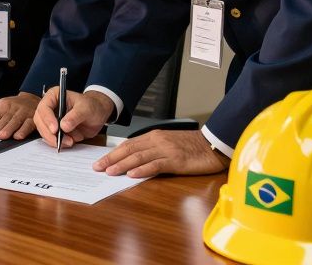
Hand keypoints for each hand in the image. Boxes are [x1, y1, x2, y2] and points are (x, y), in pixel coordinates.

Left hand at [0, 92, 39, 139]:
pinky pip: (29, 124)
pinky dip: (24, 130)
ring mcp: (24, 112)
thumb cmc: (13, 105)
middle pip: (5, 118)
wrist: (32, 99)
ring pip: (16, 120)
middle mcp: (14, 108)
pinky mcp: (34, 118)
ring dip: (9, 128)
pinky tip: (18, 136)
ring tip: (2, 136)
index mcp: (3, 104)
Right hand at [33, 88, 113, 148]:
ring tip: (70, 141)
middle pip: (39, 121)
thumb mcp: (86, 108)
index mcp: (54, 96)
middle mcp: (50, 107)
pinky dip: (59, 143)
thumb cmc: (92, 106)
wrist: (97, 114)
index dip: (47, 119)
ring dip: (54, 139)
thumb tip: (63, 126)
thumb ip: (75, 116)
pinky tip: (69, 142)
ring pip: (44, 131)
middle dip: (48, 132)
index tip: (55, 129)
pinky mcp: (55, 130)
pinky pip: (51, 138)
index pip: (44, 107)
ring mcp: (51, 119)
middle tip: (59, 140)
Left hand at [93, 130, 229, 177]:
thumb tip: (134, 161)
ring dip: (122, 165)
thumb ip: (153, 150)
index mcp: (154, 137)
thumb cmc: (192, 146)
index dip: (113, 153)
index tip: (100, 161)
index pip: (128, 145)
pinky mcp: (176, 160)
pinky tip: (132, 175)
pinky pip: (156, 165)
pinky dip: (142, 170)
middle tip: (97, 167)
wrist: (214, 145)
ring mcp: (166, 150)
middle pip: (129, 150)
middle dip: (111, 159)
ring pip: (139, 157)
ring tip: (109, 171)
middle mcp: (157, 141)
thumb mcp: (169, 144)